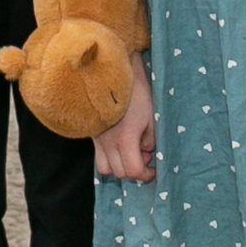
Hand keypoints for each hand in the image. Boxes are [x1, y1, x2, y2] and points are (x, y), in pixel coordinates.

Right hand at [92, 52, 155, 181]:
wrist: (114, 73)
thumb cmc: (137, 92)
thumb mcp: (152, 117)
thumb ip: (150, 140)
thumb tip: (146, 151)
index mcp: (125, 138)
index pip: (133, 171)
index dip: (146, 174)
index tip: (153, 168)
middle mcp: (107, 142)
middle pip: (119, 173)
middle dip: (134, 169)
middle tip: (143, 155)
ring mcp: (97, 138)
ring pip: (105, 168)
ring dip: (118, 166)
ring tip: (129, 152)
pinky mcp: (92, 133)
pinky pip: (98, 156)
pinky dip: (108, 158)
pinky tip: (118, 145)